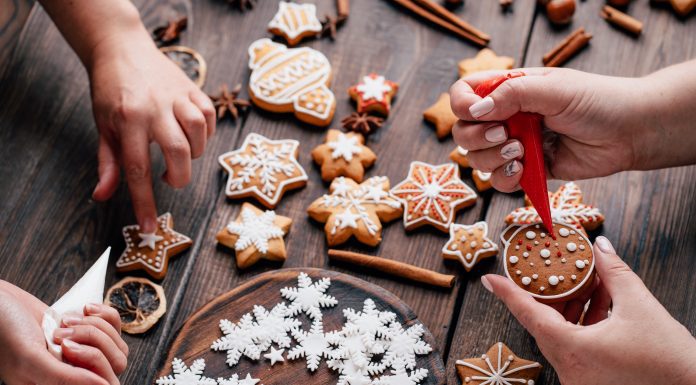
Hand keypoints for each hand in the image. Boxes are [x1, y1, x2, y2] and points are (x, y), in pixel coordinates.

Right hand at [0, 281, 128, 384]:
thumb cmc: (4, 331)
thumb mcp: (31, 359)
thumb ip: (64, 378)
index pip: (104, 384)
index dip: (93, 361)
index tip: (67, 347)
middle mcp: (75, 374)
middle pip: (116, 363)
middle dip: (92, 339)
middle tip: (61, 333)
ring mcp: (84, 354)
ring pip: (117, 344)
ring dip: (94, 326)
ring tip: (63, 322)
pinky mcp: (88, 333)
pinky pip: (115, 326)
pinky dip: (102, 314)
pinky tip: (81, 310)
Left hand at [88, 27, 215, 231]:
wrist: (121, 49)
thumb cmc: (110, 92)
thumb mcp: (103, 128)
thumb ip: (108, 163)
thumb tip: (103, 196)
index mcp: (128, 121)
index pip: (137, 170)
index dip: (144, 202)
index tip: (149, 227)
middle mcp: (155, 108)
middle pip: (179, 153)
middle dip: (179, 177)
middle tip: (169, 179)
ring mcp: (177, 96)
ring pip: (199, 133)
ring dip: (194, 153)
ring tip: (180, 153)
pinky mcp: (193, 88)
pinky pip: (209, 117)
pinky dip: (206, 133)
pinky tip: (193, 135)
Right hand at [449, 68, 651, 191]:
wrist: (630, 132)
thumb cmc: (597, 102)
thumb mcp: (553, 89)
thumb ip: (511, 95)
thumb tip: (475, 110)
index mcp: (509, 89)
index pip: (464, 94)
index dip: (462, 105)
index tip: (478, 114)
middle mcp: (506, 117)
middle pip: (463, 131)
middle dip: (477, 138)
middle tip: (505, 136)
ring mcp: (514, 144)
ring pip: (477, 159)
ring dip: (492, 160)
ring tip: (521, 154)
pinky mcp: (528, 170)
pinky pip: (499, 181)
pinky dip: (505, 179)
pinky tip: (524, 170)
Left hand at [480, 237, 695, 384]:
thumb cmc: (670, 361)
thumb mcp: (641, 307)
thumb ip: (614, 272)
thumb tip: (600, 245)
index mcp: (573, 351)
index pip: (529, 315)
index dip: (508, 293)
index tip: (489, 279)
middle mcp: (570, 370)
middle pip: (545, 325)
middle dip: (550, 295)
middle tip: (549, 271)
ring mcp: (580, 380)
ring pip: (562, 337)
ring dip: (572, 310)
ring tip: (589, 284)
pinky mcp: (592, 382)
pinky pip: (577, 349)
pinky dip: (583, 326)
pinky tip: (600, 305)